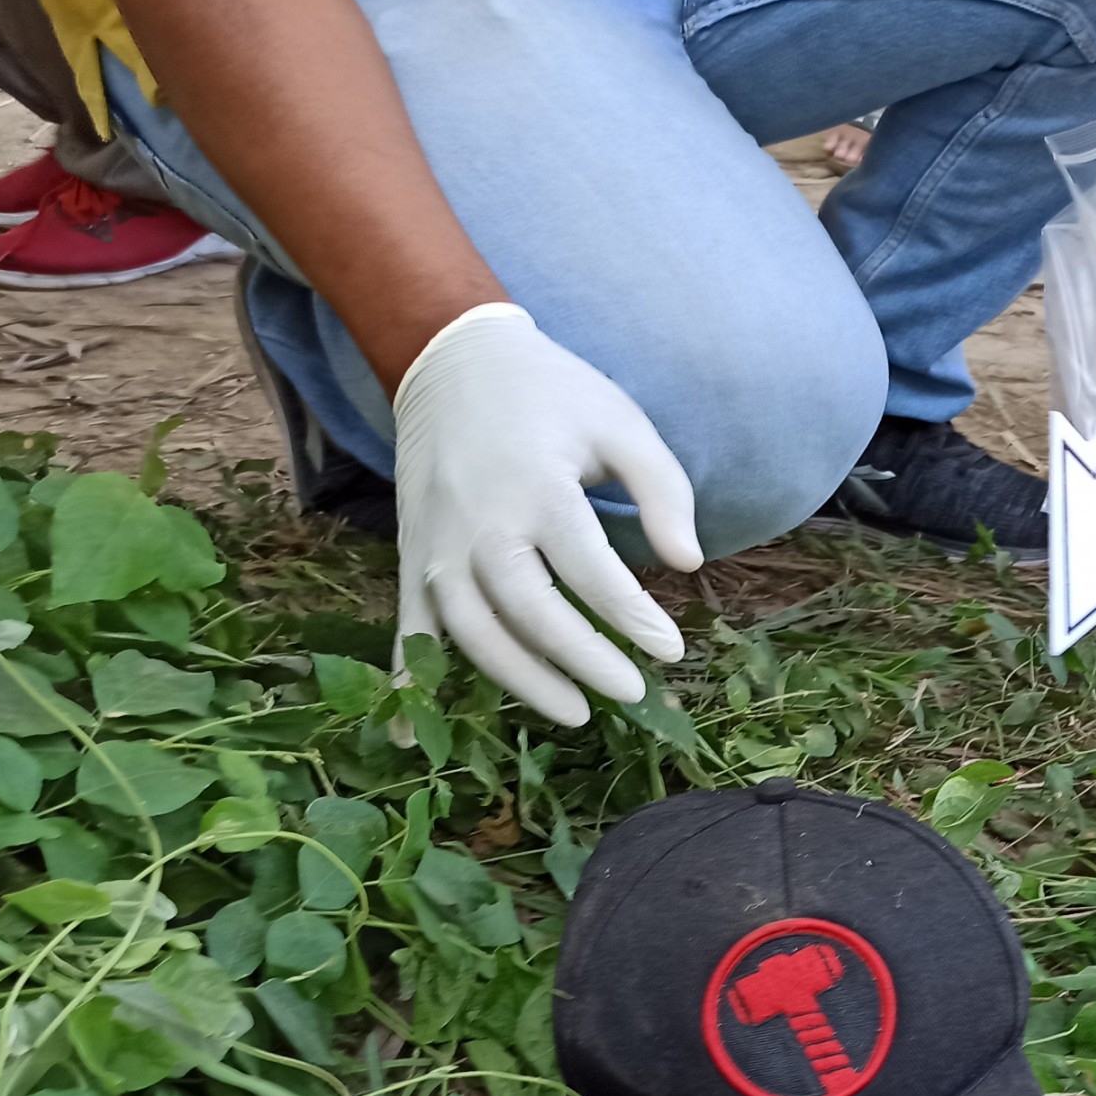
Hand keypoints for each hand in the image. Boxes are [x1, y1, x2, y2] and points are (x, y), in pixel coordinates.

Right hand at [391, 303, 702, 725]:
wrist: (452, 361)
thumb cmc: (552, 393)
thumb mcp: (621, 422)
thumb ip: (661, 488)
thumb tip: (688, 563)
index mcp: (535, 486)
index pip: (589, 570)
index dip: (631, 617)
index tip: (670, 649)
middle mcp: (478, 523)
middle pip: (529, 611)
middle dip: (582, 660)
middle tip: (630, 692)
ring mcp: (436, 544)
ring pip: (472, 631)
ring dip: (520, 680)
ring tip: (573, 712)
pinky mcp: (411, 556)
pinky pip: (408, 627)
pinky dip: (407, 682)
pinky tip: (410, 734)